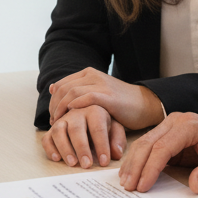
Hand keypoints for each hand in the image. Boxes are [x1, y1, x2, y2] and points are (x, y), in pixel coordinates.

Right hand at [41, 105, 125, 168]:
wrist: (89, 115)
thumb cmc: (104, 125)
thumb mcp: (115, 129)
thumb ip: (117, 140)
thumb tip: (116, 154)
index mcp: (95, 110)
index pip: (98, 128)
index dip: (101, 146)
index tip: (104, 162)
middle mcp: (77, 112)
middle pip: (76, 129)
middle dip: (81, 149)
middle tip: (87, 165)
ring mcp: (62, 119)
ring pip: (58, 131)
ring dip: (64, 148)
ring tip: (72, 163)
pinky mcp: (52, 129)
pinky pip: (47, 137)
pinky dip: (50, 148)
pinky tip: (57, 159)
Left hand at [49, 67, 164, 129]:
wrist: (144, 104)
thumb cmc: (119, 103)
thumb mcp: (96, 93)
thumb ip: (78, 91)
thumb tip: (52, 89)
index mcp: (88, 73)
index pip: (61, 84)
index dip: (53, 101)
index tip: (52, 116)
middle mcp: (93, 76)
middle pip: (63, 89)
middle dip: (54, 107)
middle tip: (54, 122)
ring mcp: (101, 84)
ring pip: (72, 92)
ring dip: (62, 109)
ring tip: (60, 123)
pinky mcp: (109, 96)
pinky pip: (87, 97)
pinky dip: (76, 105)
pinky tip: (72, 114)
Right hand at [117, 112, 197, 194]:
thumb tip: (194, 186)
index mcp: (190, 126)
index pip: (164, 147)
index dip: (151, 167)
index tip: (143, 186)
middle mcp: (175, 121)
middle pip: (148, 143)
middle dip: (136, 166)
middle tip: (129, 188)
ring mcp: (168, 125)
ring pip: (143, 142)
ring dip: (133, 163)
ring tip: (126, 183)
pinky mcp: (164, 133)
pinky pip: (146, 145)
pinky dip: (136, 159)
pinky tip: (129, 173)